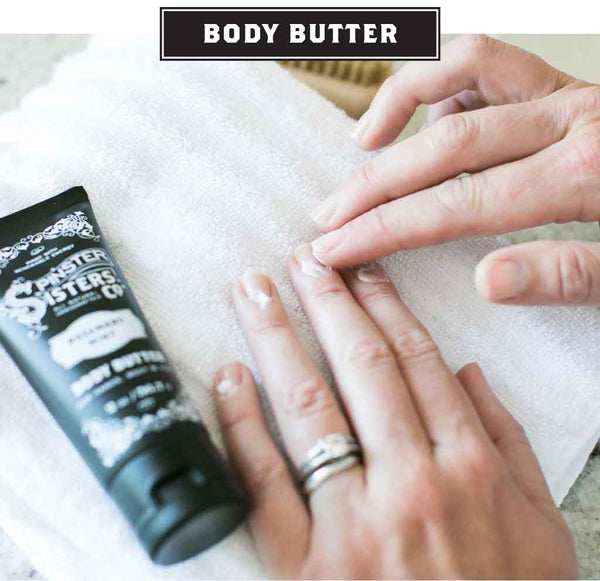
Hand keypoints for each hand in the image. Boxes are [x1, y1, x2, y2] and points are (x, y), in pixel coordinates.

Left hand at [212, 251, 575, 577]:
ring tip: (253, 291)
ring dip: (277, 338)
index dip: (385, 306)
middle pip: (361, 366)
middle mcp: (410, 483)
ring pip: (308, 406)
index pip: (417, 361)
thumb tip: (469, 375)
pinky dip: (242, 424)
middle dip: (328, 301)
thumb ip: (510, 445)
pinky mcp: (301, 568)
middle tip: (301, 258)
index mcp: (468, 468)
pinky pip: (264, 483)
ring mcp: (352, 524)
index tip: (362, 269)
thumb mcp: (541, 527)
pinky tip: (228, 377)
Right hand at [309, 35, 599, 304]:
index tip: (335, 250)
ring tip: (362, 147)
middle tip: (327, 216)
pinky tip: (423, 123)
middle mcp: (571, 119)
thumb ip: (569, 274)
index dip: (386, 228)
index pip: (457, 204)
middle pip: (444, 143)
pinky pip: (492, 64)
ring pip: (466, 66)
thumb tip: (486, 280)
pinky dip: (446, 82)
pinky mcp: (569, 87)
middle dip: (374, 185)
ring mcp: (569, 93)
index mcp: (587, 174)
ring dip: (403, 101)